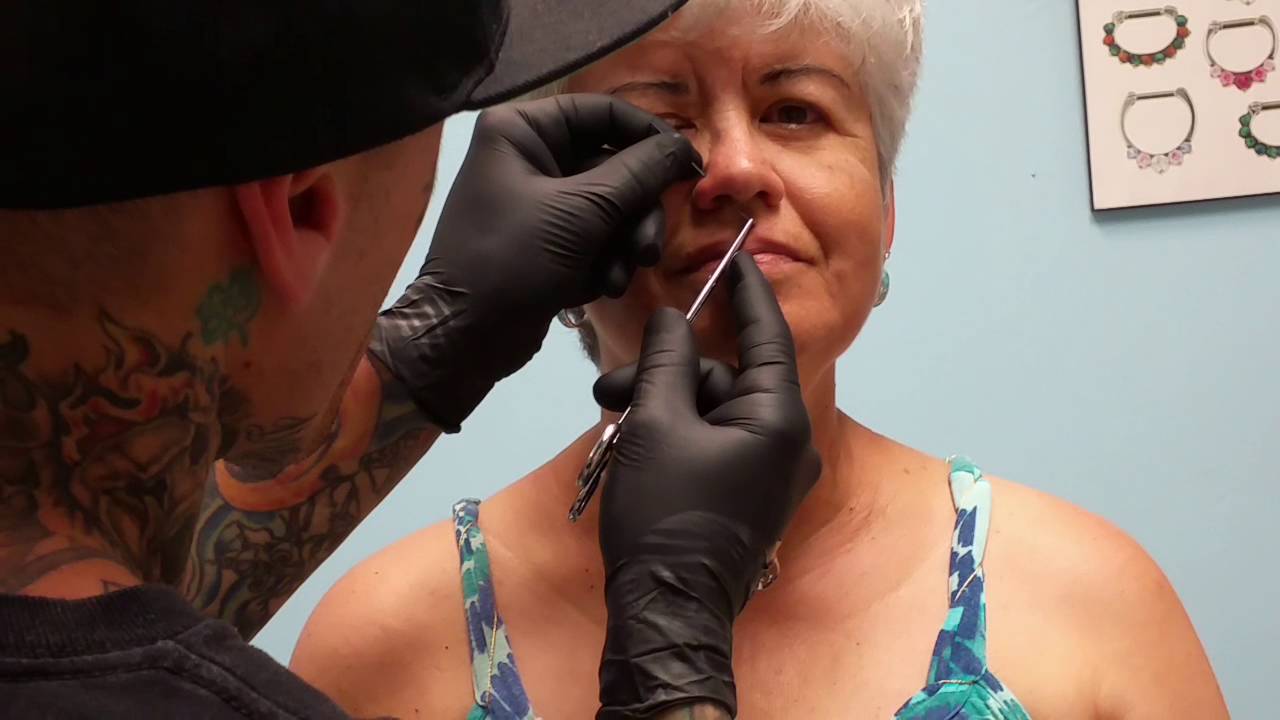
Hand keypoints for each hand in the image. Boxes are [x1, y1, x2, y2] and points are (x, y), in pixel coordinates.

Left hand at [370, 94, 700, 431]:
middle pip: (614, 166)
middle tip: (648, 250)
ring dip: (625, 244)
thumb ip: (640, 173)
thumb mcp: (582, 212)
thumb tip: (685, 148)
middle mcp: (530, 157)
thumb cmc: (512, 259)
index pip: (604, 113)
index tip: (691, 168)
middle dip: (636, 212)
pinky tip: (602, 288)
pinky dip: (606, 261)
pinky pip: (596, 237)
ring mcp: (540, 202)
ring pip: (611, 207)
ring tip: (620, 277)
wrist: (464, 337)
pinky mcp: (548, 242)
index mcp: (522, 130)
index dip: (652, 138)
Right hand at [593, 255, 821, 718]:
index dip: (746, 292)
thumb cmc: (664, 516)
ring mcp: (774, 473)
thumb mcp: (655, 424)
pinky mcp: (753, 494)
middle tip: (611, 389)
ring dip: (664, 408)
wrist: (667, 610)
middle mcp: (791, 443)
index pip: (767, 335)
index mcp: (779, 420)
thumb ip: (665, 360)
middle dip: (668, 375)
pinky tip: (635, 443)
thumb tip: (672, 318)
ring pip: (715, 411)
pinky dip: (679, 434)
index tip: (735, 255)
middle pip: (727, 378)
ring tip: (613, 425)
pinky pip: (718, 442)